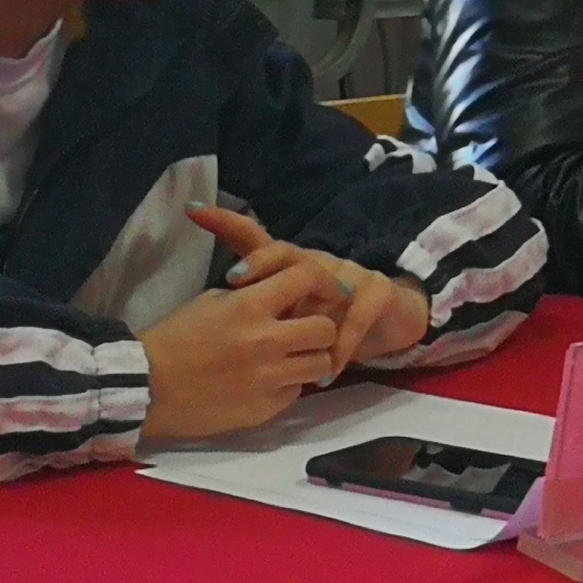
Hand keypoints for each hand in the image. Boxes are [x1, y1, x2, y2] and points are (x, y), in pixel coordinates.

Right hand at [139, 259, 349, 444]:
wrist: (143, 387)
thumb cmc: (173, 338)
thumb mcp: (214, 301)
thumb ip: (255, 297)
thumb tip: (288, 297)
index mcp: (250, 306)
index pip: (308, 277)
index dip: (324, 281)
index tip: (326, 289)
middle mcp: (266, 341)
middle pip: (326, 328)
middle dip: (321, 325)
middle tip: (307, 329)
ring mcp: (267, 379)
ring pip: (321, 365)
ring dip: (310, 358)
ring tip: (292, 357)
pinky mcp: (262, 410)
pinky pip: (295, 393)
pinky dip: (288, 385)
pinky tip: (267, 382)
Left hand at [190, 204, 431, 375]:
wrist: (388, 321)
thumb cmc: (328, 320)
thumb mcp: (286, 318)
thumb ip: (257, 313)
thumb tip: (209, 325)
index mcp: (289, 266)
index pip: (255, 238)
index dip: (227, 224)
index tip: (194, 212)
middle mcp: (317, 262)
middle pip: (286, 254)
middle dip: (259, 262)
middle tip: (235, 278)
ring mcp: (349, 273)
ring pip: (323, 284)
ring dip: (305, 316)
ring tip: (283, 344)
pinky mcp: (377, 291)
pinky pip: (356, 317)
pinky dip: (341, 346)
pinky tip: (327, 370)